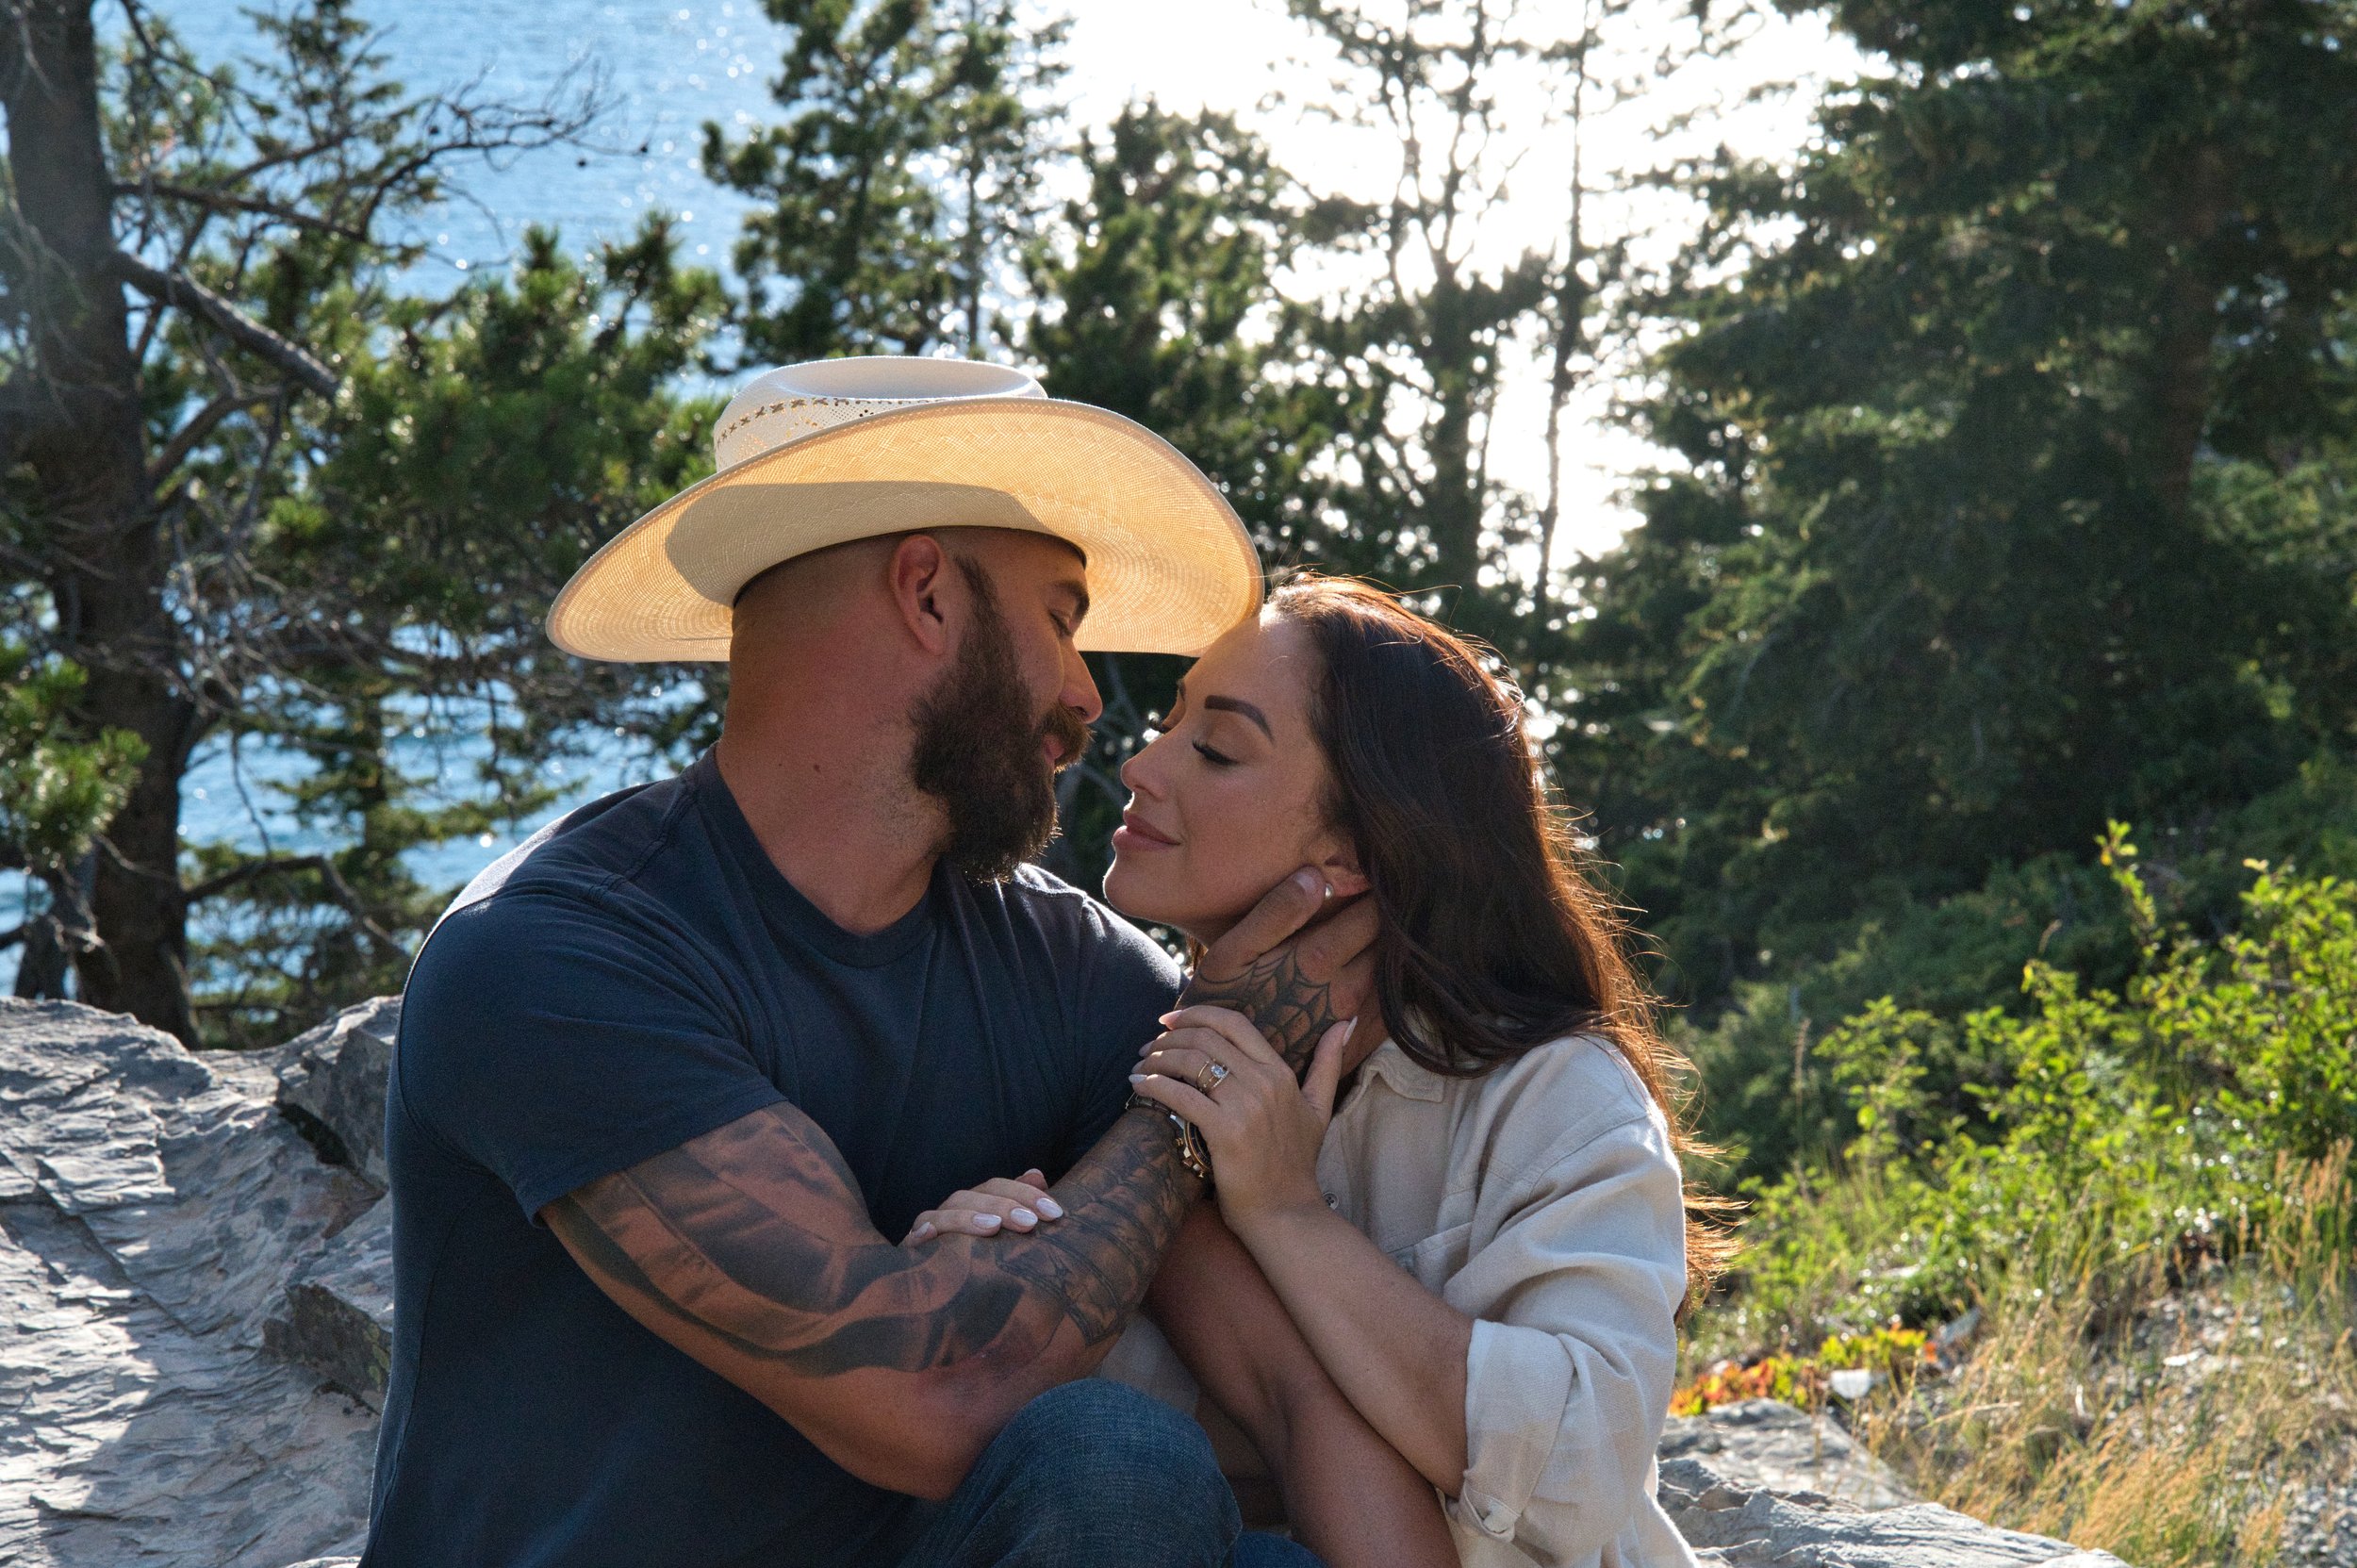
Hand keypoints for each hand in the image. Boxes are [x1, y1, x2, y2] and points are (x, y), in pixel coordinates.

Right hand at [903, 1169, 1064, 1244]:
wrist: (936, 1292)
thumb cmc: (980, 1258)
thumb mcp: (1004, 1232)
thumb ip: (1019, 1204)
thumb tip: (1037, 1174)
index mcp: (975, 1203)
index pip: (999, 1187)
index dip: (1026, 1194)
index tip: (1055, 1213)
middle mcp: (952, 1210)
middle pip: (974, 1196)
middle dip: (1004, 1206)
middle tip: (1030, 1223)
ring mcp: (929, 1228)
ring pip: (945, 1213)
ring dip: (968, 1218)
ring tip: (993, 1227)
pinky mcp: (911, 1250)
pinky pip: (912, 1239)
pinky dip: (920, 1233)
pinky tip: (929, 1234)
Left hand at [1130, 1005, 1356, 1229]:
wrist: (1286, 1214)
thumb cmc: (1296, 1164)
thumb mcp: (1319, 1109)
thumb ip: (1328, 1063)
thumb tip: (1343, 1024)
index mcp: (1281, 1072)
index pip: (1234, 1023)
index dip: (1197, 1014)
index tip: (1169, 1019)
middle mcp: (1265, 1082)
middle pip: (1205, 1039)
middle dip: (1169, 1037)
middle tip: (1148, 1047)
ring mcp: (1246, 1107)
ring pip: (1190, 1063)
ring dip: (1157, 1059)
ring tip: (1139, 1066)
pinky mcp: (1226, 1132)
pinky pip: (1181, 1096)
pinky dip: (1155, 1086)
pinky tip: (1139, 1087)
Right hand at [1183, 867, 1377, 1071]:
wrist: (1220, 1069)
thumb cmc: (1221, 1002)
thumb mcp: (1230, 954)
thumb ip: (1273, 914)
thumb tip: (1315, 876)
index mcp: (1317, 960)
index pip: (1370, 913)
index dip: (1376, 891)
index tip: (1374, 873)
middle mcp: (1345, 991)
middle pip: (1387, 943)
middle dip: (1391, 919)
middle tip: (1386, 896)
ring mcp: (1354, 1019)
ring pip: (1391, 974)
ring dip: (1391, 950)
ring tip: (1381, 928)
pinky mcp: (1355, 1042)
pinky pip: (1388, 1008)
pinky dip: (1391, 986)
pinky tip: (1374, 969)